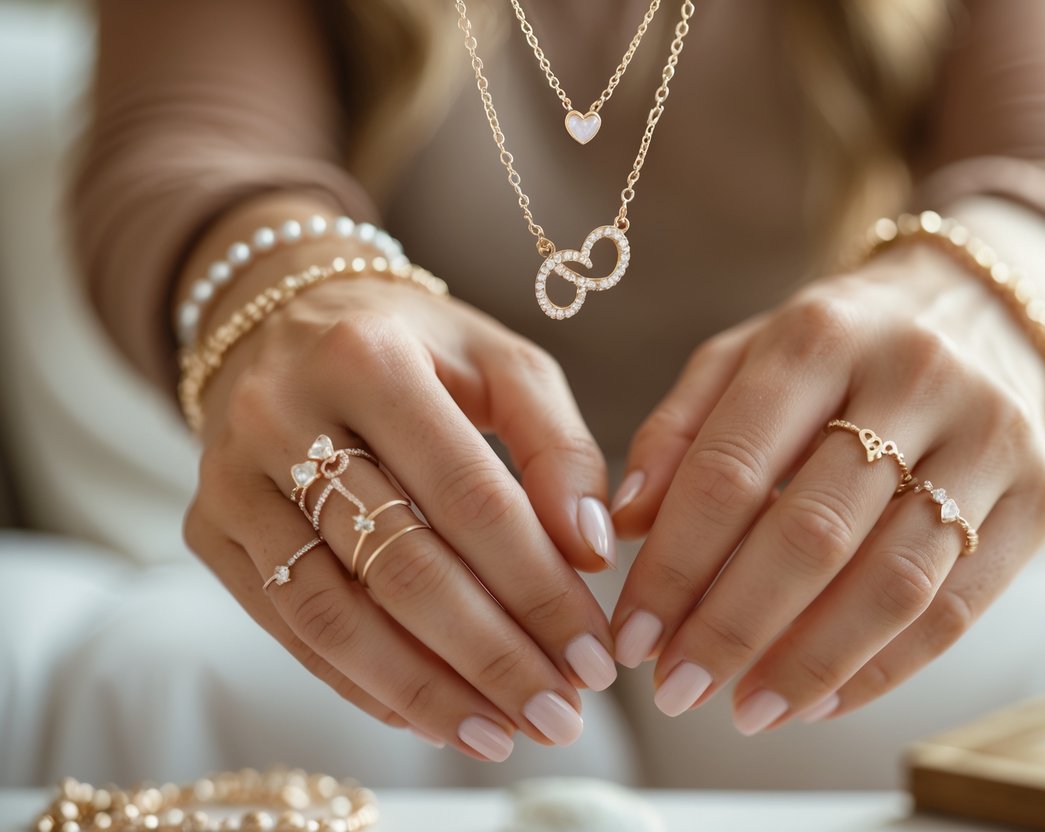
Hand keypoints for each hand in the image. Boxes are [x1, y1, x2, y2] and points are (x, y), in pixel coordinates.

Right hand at [184, 272, 618, 761]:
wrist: (280, 323)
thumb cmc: (414, 348)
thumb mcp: (499, 362)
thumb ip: (557, 445)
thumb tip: (590, 553)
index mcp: (370, 357)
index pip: (473, 499)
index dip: (539, 590)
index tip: (593, 657)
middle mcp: (284, 415)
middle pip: (402, 567)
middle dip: (492, 657)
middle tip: (560, 714)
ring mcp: (233, 478)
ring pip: (334, 614)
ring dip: (425, 691)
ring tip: (500, 733)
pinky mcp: (210, 529)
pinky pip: (289, 627)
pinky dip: (362, 683)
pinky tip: (428, 713)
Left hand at [609, 242, 1044, 732]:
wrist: (972, 310)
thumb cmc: (830, 350)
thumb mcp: (741, 358)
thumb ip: (677, 432)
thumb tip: (624, 526)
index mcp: (818, 335)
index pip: (730, 471)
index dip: (674, 566)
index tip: (632, 637)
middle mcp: (913, 377)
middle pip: (813, 534)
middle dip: (734, 627)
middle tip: (677, 689)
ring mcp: (989, 437)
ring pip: (895, 582)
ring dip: (809, 664)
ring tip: (746, 711)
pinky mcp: (1039, 497)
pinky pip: (958, 609)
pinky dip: (883, 669)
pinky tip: (820, 700)